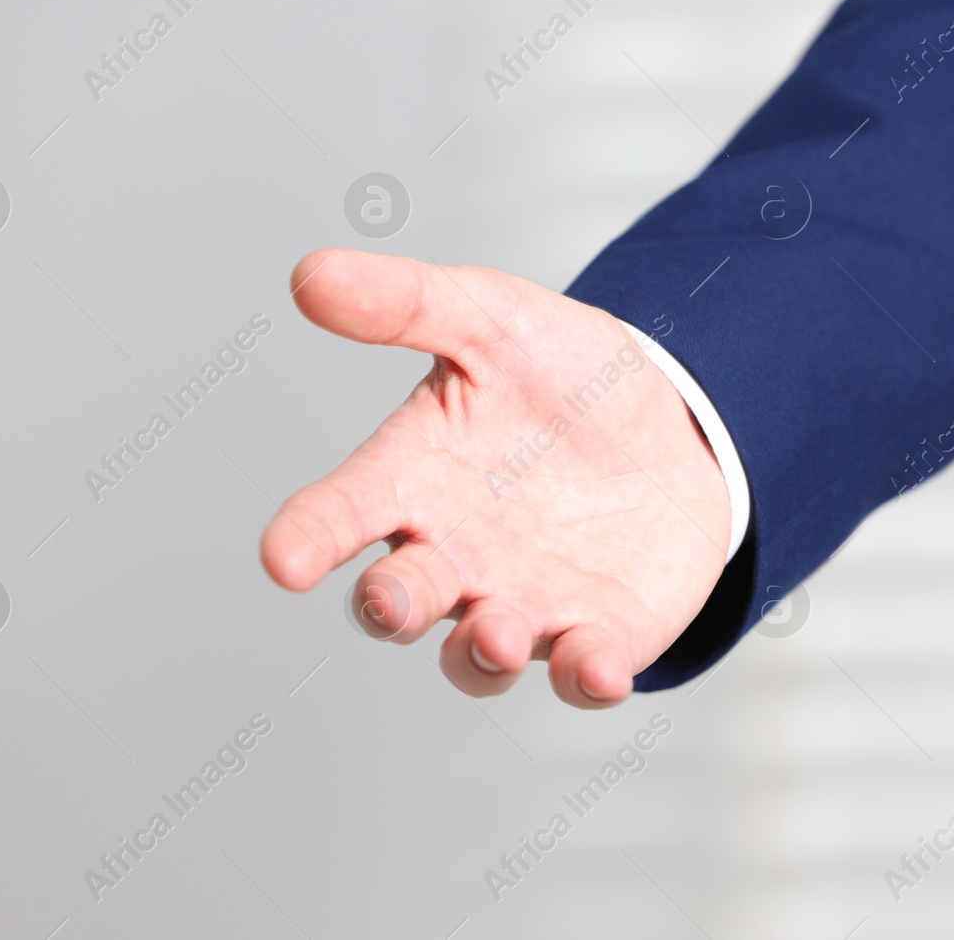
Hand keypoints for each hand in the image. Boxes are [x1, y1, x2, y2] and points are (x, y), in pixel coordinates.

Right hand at [260, 249, 730, 707]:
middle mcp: (454, 554)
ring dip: (480, 654)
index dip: (308, 535)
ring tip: (499, 632)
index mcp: (414, 479)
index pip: (340, 513)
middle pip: (398, 600)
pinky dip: (584, 679)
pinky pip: (580, 674)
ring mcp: (522, 603)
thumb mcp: (490, 317)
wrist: (671, 416)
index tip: (282, 556)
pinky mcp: (596, 634)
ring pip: (477, 656)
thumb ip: (406, 302)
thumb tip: (310, 274)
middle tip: (390, 597)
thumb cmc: (558, 372)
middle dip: (388, 606)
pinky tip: (597, 668)